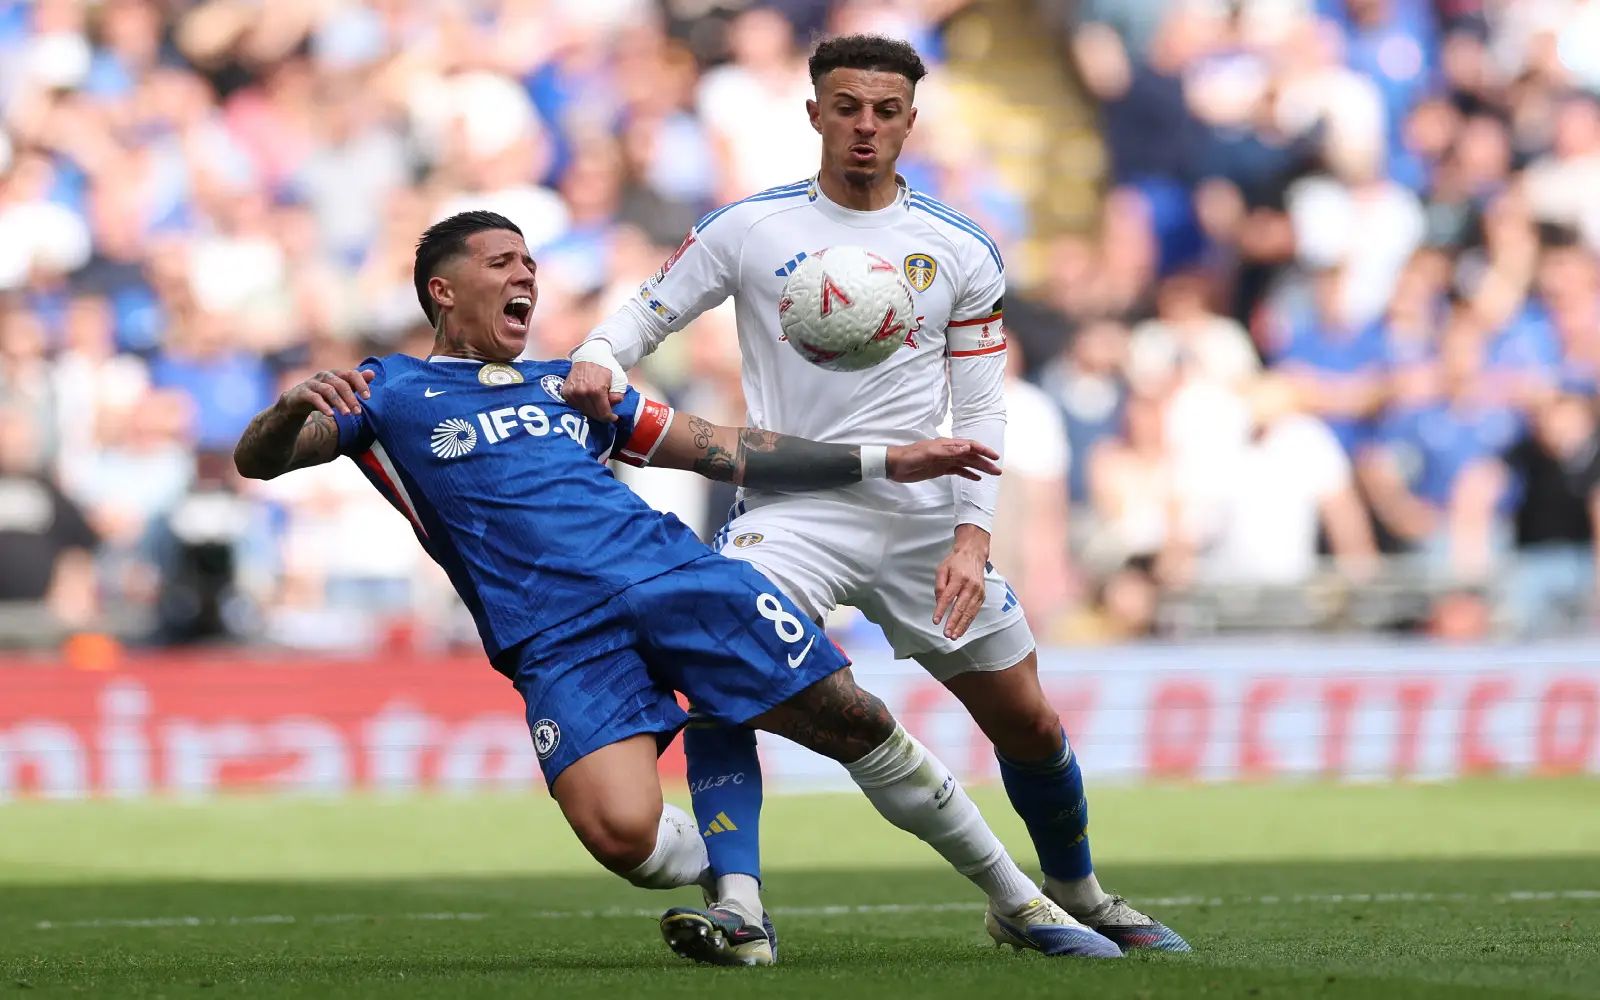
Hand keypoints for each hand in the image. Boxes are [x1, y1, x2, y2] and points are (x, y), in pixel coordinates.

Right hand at [282, 369, 373, 416]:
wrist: (296, 403)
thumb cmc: (323, 396)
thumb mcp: (340, 391)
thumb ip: (355, 383)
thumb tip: (372, 373)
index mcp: (336, 374)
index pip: (351, 374)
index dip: (361, 384)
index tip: (368, 398)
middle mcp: (324, 376)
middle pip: (341, 384)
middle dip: (351, 398)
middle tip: (358, 412)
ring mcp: (312, 383)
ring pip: (328, 390)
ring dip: (339, 403)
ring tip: (347, 415)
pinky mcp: (302, 392)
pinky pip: (314, 398)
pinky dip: (323, 406)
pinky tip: (331, 415)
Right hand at [566, 361, 624, 422]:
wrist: (589, 354)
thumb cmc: (606, 367)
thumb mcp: (619, 380)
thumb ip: (618, 395)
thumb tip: (612, 405)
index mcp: (596, 391)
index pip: (603, 413)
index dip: (609, 417)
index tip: (614, 417)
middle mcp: (582, 393)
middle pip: (593, 414)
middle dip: (602, 415)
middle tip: (606, 412)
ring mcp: (572, 393)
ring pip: (584, 411)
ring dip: (592, 410)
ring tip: (598, 404)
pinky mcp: (565, 392)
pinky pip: (575, 406)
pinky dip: (583, 406)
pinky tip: (588, 401)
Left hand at [887, 439, 1001, 482]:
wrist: (893, 465)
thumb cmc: (909, 457)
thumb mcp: (928, 454)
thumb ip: (947, 451)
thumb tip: (966, 448)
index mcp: (946, 445)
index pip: (969, 446)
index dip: (983, 450)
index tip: (994, 457)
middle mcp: (948, 451)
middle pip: (971, 455)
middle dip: (985, 462)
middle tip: (998, 471)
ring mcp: (945, 460)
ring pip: (966, 463)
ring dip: (979, 468)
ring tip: (992, 474)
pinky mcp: (940, 469)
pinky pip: (958, 471)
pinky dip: (968, 474)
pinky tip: (976, 478)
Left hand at [933, 525, 989, 640]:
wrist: (973, 554)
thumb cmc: (955, 562)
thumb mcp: (942, 569)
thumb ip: (939, 586)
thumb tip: (939, 602)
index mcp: (959, 578)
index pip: (948, 597)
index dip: (941, 610)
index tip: (936, 620)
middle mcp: (971, 585)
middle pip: (961, 607)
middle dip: (953, 622)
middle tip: (947, 633)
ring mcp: (978, 591)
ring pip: (970, 612)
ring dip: (962, 625)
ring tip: (954, 635)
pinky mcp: (982, 595)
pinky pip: (975, 611)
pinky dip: (968, 621)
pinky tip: (962, 629)